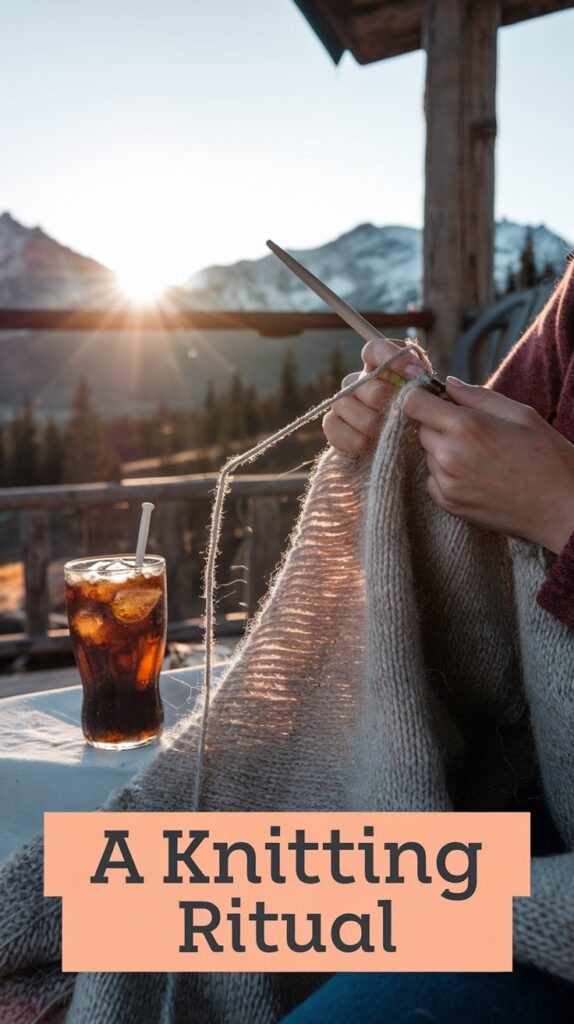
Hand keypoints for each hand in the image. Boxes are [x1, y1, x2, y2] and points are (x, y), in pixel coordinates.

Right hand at [322, 337, 427, 453]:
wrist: (406, 458)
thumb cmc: (419, 425)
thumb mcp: (430, 404)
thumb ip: (426, 385)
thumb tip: (418, 374)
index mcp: (382, 370)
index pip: (375, 349)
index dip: (392, 357)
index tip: (415, 374)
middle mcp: (359, 382)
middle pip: (365, 382)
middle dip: (387, 402)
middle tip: (404, 416)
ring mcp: (343, 403)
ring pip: (345, 404)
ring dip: (370, 422)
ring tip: (388, 435)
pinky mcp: (333, 425)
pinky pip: (332, 425)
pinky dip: (352, 438)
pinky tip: (368, 445)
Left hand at [402, 376, 573, 553]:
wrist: (560, 508)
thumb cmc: (547, 458)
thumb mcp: (520, 414)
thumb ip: (478, 396)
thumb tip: (448, 384)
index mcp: (465, 427)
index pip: (413, 403)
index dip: (422, 397)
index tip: (437, 399)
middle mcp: (448, 456)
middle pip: (420, 428)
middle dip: (438, 423)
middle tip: (472, 430)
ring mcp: (446, 483)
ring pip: (427, 454)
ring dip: (443, 449)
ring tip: (480, 456)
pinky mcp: (448, 503)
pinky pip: (432, 478)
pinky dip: (446, 473)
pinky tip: (476, 474)